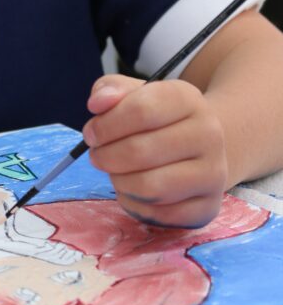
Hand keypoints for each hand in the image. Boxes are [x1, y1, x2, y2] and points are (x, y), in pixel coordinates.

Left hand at [83, 75, 226, 227]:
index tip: (90, 133)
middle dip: (106, 156)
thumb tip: (97, 103)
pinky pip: (157, 214)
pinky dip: (134, 204)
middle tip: (97, 155)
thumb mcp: (135, 93)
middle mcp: (209, 134)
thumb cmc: (157, 119)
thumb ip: (111, 89)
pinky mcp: (207, 208)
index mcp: (189, 99)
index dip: (106, 124)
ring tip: (115, 172)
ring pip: (148, 187)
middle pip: (140, 151)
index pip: (141, 110)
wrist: (200, 148)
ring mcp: (213, 174)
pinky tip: (132, 191)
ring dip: (119, 181)